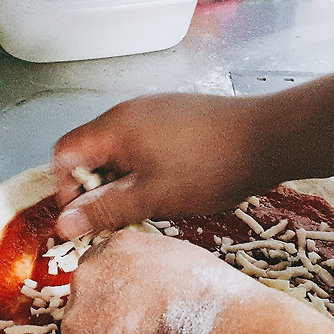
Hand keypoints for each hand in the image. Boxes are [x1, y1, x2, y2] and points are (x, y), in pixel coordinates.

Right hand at [51, 94, 269, 239]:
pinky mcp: (176, 115)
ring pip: (118, 148)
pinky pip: (143, 142)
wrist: (269, 136)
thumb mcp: (151, 198)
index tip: (87, 216)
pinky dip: (144, 166)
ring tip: (149, 203)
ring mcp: (154, 110)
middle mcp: (128, 111)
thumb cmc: (209, 167)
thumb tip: (63, 224)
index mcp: (114, 127)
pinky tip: (171, 185)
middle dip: (96, 186)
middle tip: (121, 215)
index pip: (64, 153)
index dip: (66, 188)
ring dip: (122, 179)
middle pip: (90, 150)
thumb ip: (104, 211)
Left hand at [60, 229, 289, 333]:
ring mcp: (78, 328)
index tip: (144, 323)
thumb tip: (157, 299)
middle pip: (89, 313)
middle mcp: (87, 281)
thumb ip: (156, 277)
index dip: (125, 305)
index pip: (105, 277)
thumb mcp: (189, 266)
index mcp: (116, 250)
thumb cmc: (224, 310)